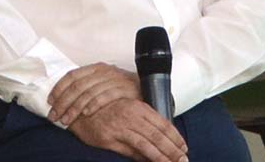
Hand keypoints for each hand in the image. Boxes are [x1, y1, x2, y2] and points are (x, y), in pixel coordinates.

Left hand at [48, 63, 139, 125]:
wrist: (148, 89)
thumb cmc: (121, 89)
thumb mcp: (102, 83)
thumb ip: (85, 87)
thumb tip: (60, 99)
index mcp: (96, 68)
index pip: (72, 75)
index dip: (59, 88)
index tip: (50, 101)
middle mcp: (105, 71)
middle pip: (78, 86)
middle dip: (63, 102)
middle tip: (55, 116)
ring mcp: (116, 79)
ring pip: (89, 92)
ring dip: (75, 108)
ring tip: (67, 120)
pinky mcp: (126, 89)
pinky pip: (106, 96)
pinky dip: (94, 105)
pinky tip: (86, 113)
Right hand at [69, 98, 187, 161]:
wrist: (80, 109)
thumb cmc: (107, 109)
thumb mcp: (129, 109)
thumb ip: (145, 121)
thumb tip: (161, 137)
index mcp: (140, 107)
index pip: (163, 124)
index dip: (175, 137)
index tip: (184, 147)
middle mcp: (132, 117)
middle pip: (158, 136)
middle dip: (172, 150)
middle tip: (183, 159)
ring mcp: (120, 128)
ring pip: (146, 145)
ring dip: (161, 156)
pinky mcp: (108, 139)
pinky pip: (129, 151)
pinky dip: (142, 158)